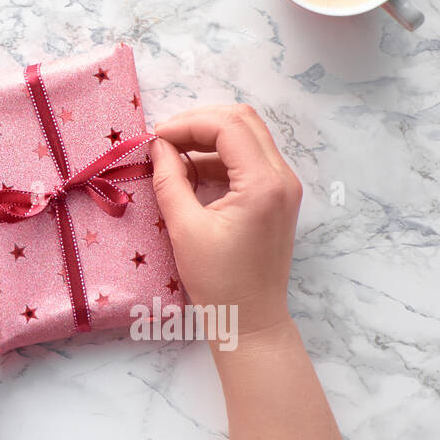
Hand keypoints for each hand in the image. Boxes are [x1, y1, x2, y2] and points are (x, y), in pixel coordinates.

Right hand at [149, 104, 302, 337]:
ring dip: (208, 137)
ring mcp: (284, 186)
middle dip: (199, 122)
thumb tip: (156, 145)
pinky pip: (248, 159)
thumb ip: (169, 179)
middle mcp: (282, 178)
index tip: (156, 137)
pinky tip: (189, 172)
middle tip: (164, 138)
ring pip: (246, 136)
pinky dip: (218, 156)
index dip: (188, 123)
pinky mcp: (277, 196)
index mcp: (264, 184)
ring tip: (172, 155)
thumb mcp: (184, 228)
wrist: (251, 318)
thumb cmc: (218, 281)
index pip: (228, 126)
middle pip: (242, 121)